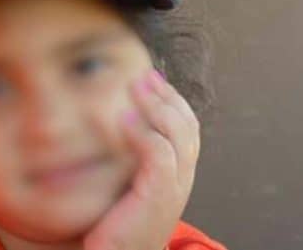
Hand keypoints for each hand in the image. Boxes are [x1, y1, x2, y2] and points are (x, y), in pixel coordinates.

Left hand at [83, 70, 199, 249]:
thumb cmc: (114, 225)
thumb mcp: (126, 185)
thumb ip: (128, 159)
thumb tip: (115, 123)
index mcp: (178, 174)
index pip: (186, 127)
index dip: (172, 99)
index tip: (150, 78)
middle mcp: (183, 178)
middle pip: (188, 125)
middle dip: (166, 95)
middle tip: (143, 75)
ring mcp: (174, 188)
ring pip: (178, 134)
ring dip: (156, 106)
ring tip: (135, 87)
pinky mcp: (159, 196)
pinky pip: (159, 155)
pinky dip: (145, 133)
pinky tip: (124, 119)